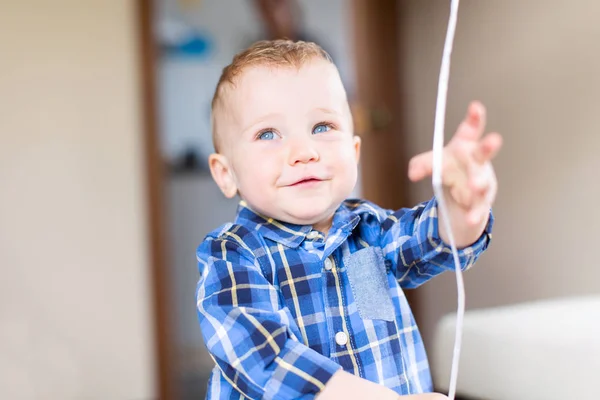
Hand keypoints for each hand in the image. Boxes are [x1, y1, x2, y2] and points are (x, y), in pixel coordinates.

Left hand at [408, 101, 501, 244]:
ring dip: (479, 182)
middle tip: (493, 140)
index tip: (475, 107)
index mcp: (466, 147)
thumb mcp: (434, 163)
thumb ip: (421, 164)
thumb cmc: (451, 170)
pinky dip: (473, 214)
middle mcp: (477, 162)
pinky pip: (477, 208)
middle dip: (488, 146)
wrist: (461, 197)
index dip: (475, 119)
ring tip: (474, 184)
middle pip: (483, 153)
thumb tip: (413, 173)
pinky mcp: (480, 203)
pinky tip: (469, 218)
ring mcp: (481, 182)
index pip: (471, 130)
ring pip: (482, 181)